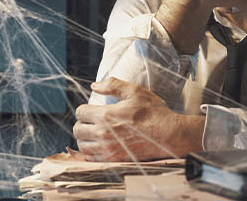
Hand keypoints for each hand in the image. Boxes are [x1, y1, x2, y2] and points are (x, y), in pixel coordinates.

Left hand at [73, 77, 204, 161]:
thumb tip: (95, 85)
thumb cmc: (154, 113)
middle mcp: (103, 134)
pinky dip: (92, 152)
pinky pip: (91, 158)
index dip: (84, 109)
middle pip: (77, 130)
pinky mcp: (113, 160)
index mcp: (106, 115)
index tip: (91, 109)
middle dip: (83, 123)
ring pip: (82, 145)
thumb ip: (112, 86)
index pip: (80, 112)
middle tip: (92, 121)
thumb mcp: (135, 92)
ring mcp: (107, 149)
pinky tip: (100, 145)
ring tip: (95, 133)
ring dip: (86, 138)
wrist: (169, 135)